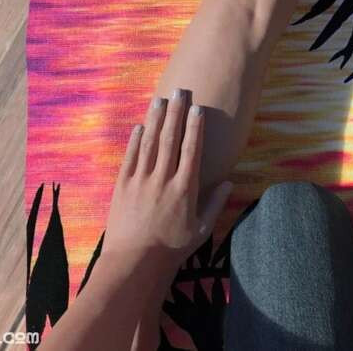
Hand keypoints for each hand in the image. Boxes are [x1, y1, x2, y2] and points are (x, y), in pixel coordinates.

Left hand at [102, 89, 232, 276]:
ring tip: (160, 99)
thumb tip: (230, 182)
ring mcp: (141, 181)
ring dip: (155, 119)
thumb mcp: (202, 230)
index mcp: (185, 189)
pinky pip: (130, 157)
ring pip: (149, 143)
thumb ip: (216, 204)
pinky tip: (140, 126)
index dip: (195, 127)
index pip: (192, 150)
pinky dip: (135, 140)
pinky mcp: (122, 186)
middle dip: (175, 113)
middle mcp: (163, 180)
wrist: (134, 262)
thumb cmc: (172, 248)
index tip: (198, 108)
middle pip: (170, 139)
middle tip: (179, 90)